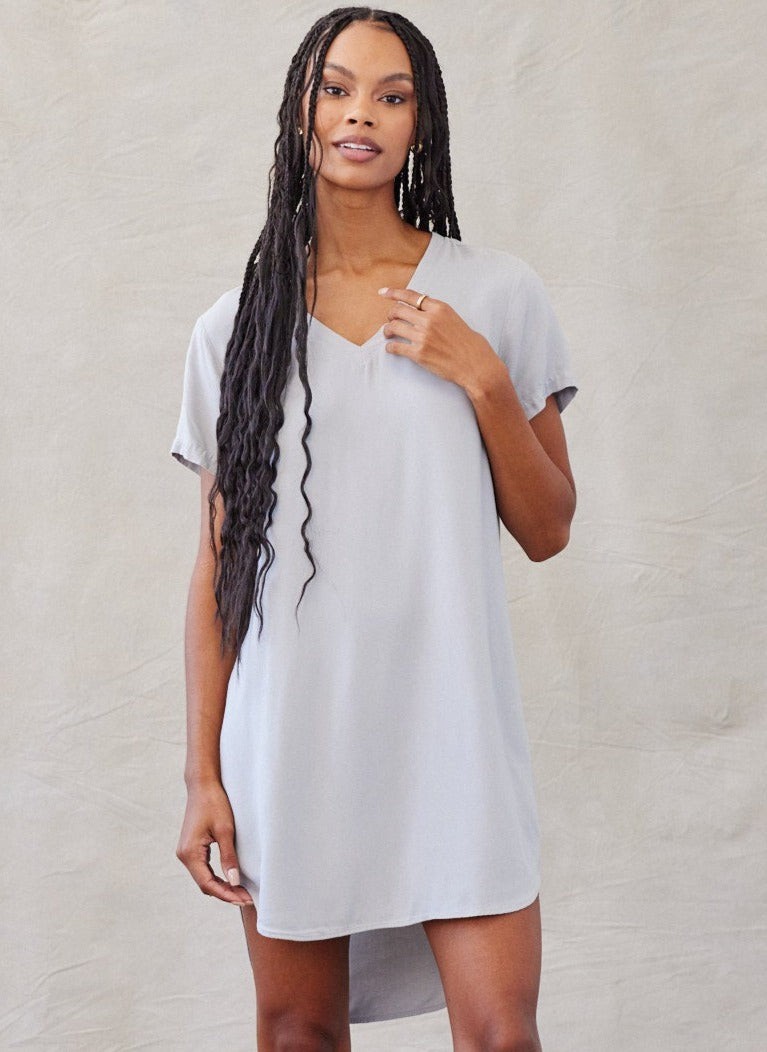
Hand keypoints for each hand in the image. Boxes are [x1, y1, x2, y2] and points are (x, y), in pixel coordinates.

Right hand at [176, 780, 254, 907]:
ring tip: (242, 892)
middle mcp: (184, 855)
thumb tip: (234, 882)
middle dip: (226, 893)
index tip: (244, 899)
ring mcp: (186, 852)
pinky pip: (203, 869)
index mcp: (190, 853)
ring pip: (204, 878)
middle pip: (205, 884)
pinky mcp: (191, 847)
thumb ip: (228, 857)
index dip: (226, 894)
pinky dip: (216, 877)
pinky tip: (231, 879)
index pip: (208, 884)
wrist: (202, 785)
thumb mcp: (225, 830)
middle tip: (247, 898)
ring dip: (221, 886)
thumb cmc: (214, 803)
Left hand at [377, 285, 502, 393]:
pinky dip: (390, 347)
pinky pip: (395, 347)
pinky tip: (391, 348)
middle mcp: (429, 320)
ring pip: (393, 327)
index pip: (411, 296)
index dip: (394, 293)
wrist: (475, 365)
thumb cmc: (469, 343)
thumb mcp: (454, 318)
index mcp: (439, 308)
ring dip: (387, 330)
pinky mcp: (419, 354)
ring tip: (388, 333)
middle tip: (390, 319)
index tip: (382, 292)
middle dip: (390, 314)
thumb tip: (423, 308)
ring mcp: (423, 337)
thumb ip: (437, 312)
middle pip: (398, 310)